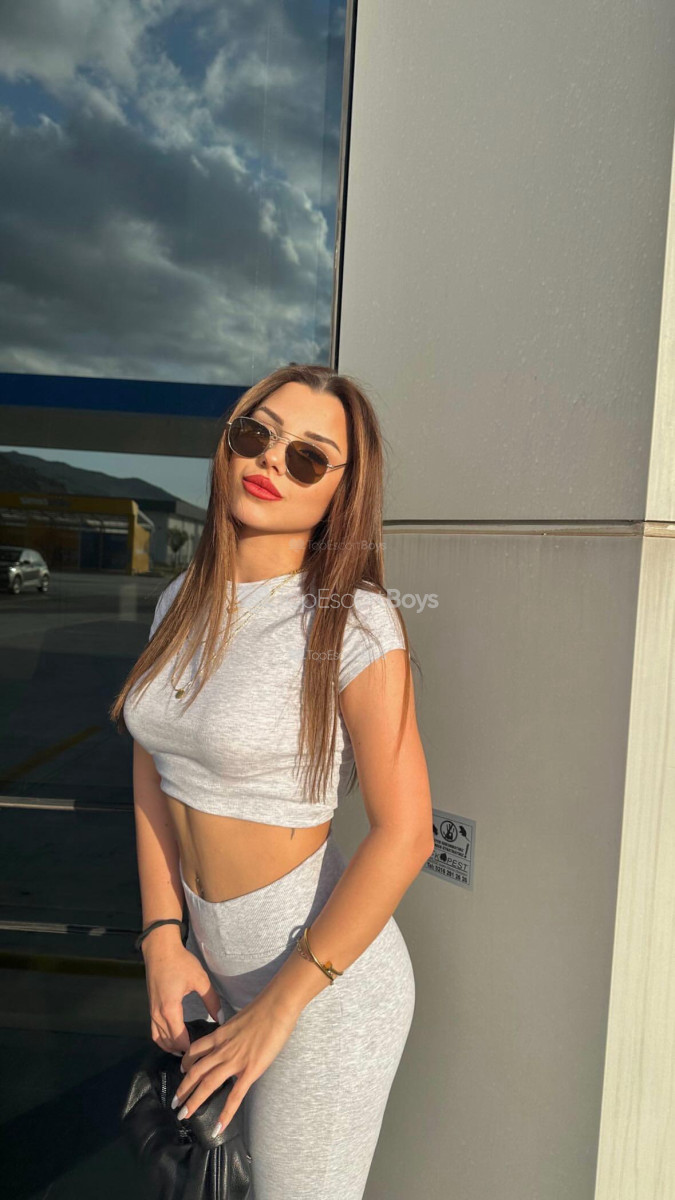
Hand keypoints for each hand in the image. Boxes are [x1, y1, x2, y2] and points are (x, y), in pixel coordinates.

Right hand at [144, 938, 221, 1055]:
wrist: (160, 949)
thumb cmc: (180, 963)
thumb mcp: (200, 980)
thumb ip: (211, 1000)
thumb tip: (221, 1017)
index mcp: (170, 1010)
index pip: (179, 1039)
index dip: (190, 1048)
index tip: (204, 1051)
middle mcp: (158, 1014)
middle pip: (168, 1042)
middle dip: (182, 1051)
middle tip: (198, 1053)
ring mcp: (151, 1011)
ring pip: (158, 1038)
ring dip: (171, 1047)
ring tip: (187, 1050)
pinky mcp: (151, 1007)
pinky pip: (154, 1030)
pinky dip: (163, 1039)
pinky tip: (174, 1037)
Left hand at [171, 990, 299, 1133]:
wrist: (276, 1006)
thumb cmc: (263, 1008)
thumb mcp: (239, 1019)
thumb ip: (233, 1031)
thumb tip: (234, 1035)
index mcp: (219, 1035)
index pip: (195, 1050)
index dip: (185, 1062)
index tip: (181, 1071)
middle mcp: (222, 1049)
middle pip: (195, 1071)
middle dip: (183, 1089)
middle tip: (175, 1103)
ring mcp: (234, 1061)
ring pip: (208, 1084)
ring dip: (194, 1101)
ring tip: (184, 1115)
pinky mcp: (250, 1071)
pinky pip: (235, 1096)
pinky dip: (225, 1114)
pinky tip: (218, 1127)